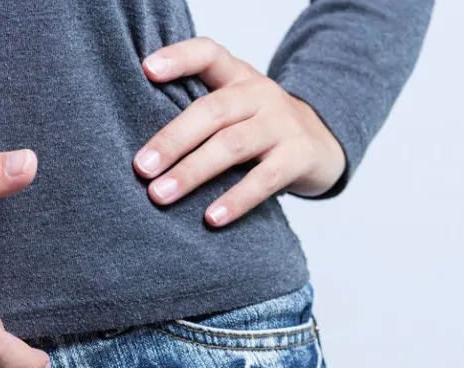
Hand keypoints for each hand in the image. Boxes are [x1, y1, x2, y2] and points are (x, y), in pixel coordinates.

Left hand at [134, 37, 346, 226]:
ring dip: (193, 172)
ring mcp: (282, 124)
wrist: (322, 144)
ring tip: (161, 195)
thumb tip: (141, 151)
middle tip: (141, 168)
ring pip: (232, 146)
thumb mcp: (235, 108)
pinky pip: (264, 179)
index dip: (179, 58)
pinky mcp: (299, 156)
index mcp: (238, 77)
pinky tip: (212, 218)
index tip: (147, 69)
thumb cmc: (259, 127)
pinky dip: (236, 199)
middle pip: (212, 111)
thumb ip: (199, 113)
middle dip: (172, 140)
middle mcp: (260, 94)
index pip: (209, 54)